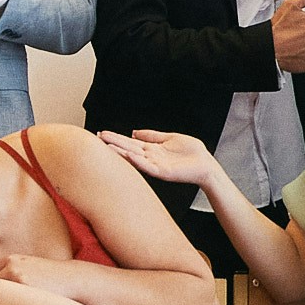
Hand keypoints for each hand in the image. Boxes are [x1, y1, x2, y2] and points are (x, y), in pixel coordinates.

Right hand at [100, 128, 220, 188]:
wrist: (206, 165)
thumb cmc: (191, 153)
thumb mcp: (170, 138)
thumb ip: (153, 135)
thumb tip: (135, 132)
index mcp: (152, 149)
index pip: (130, 143)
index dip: (117, 138)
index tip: (103, 133)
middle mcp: (151, 158)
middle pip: (128, 148)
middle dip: (114, 143)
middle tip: (98, 137)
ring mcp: (156, 165)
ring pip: (135, 158)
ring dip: (121, 152)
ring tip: (108, 146)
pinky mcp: (163, 172)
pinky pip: (148, 166)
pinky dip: (138, 161)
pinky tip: (129, 154)